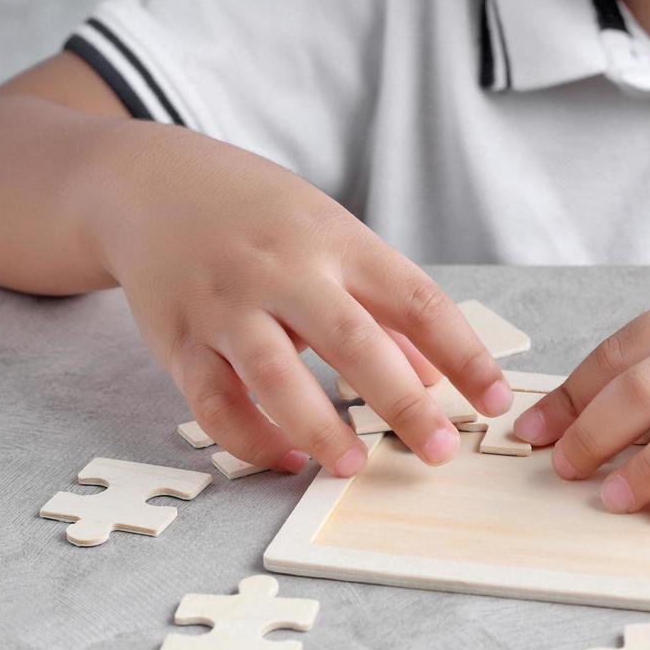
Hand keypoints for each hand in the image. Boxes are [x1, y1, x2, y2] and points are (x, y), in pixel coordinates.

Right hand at [92, 128, 511, 474]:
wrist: (153, 185)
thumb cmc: (262, 219)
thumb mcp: (331, 240)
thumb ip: (383, 308)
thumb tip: (436, 380)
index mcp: (337, 243)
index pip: (415, 299)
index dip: (462, 352)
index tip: (497, 399)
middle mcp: (283, 270)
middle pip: (353, 340)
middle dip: (402, 402)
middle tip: (439, 451)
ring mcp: (226, 304)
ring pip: (274, 374)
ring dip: (319, 426)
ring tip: (353, 465)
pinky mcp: (178, 339)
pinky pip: (213, 402)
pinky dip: (250, 438)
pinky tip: (285, 458)